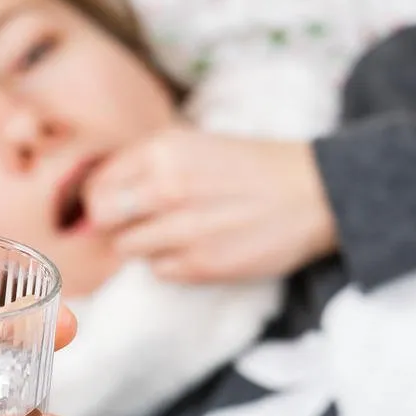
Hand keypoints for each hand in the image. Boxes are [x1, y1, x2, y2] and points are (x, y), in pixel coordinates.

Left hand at [84, 125, 337, 282]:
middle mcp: (166, 187)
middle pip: (103, 218)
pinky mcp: (201, 264)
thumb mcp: (196, 144)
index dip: (102, 198)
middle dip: (113, 223)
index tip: (116, 205)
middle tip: (136, 223)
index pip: (99, 183)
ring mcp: (182, 228)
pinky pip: (159, 271)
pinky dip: (170, 265)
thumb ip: (147, 164)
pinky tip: (197, 248)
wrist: (316, 193)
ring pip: (127, 248)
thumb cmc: (254, 167)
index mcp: (163, 150)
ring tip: (175, 234)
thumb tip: (99, 194)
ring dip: (144, 245)